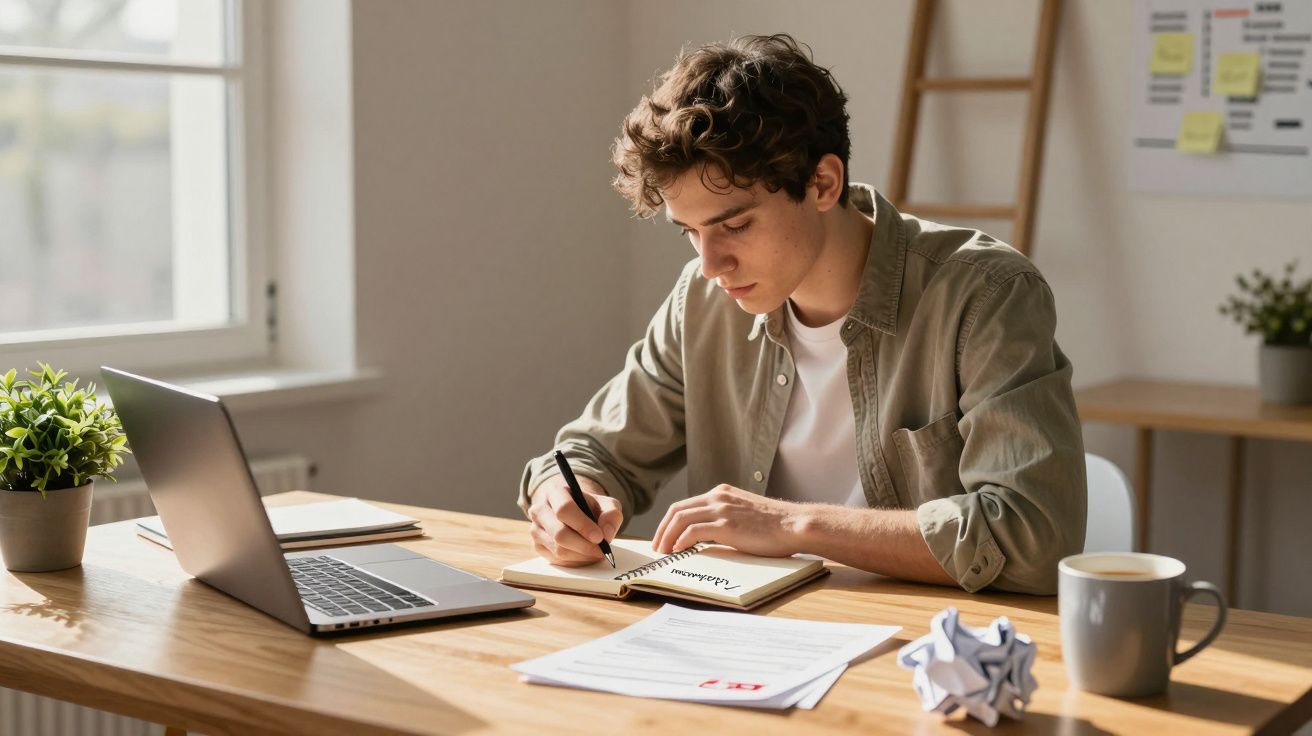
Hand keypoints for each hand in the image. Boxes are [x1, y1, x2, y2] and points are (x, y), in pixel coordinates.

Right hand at [527, 474, 622, 565]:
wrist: (578, 515)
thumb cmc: (592, 508)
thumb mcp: (607, 505)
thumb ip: (612, 515)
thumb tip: (606, 534)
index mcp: (555, 492)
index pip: (564, 509)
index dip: (582, 525)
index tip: (599, 537)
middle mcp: (540, 509)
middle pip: (559, 533)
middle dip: (584, 545)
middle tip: (601, 550)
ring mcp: (535, 528)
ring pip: (558, 549)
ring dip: (582, 555)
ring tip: (596, 552)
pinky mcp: (537, 545)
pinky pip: (556, 559)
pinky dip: (575, 561)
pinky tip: (585, 554)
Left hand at [652, 484, 806, 556]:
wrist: (794, 524)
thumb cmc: (775, 525)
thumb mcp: (745, 513)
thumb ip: (726, 517)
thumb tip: (708, 535)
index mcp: (722, 493)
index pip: (685, 504)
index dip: (669, 522)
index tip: (663, 537)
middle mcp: (718, 497)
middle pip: (677, 510)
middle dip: (662, 529)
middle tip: (657, 547)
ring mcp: (721, 509)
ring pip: (681, 519)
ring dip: (667, 537)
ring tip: (663, 552)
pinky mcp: (726, 525)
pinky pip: (693, 531)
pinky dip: (681, 541)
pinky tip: (678, 551)